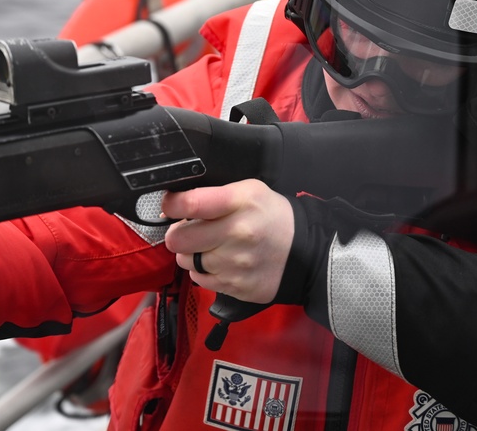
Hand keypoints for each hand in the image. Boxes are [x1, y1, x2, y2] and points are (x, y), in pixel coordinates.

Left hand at [162, 180, 293, 303]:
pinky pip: (200, 279)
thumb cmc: (272, 216)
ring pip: (185, 261)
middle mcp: (236, 234)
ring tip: (209, 246)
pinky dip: (204, 271)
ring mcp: (234, 264)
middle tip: (191, 230)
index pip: (190, 203)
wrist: (306, 252)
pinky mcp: (234, 287)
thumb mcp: (249, 191)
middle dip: (178, 233)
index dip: (172, 204)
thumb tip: (175, 205)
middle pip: (178, 238)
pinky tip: (220, 262)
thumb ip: (213, 195)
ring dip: (191, 253)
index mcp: (239, 203)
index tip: (170, 204)